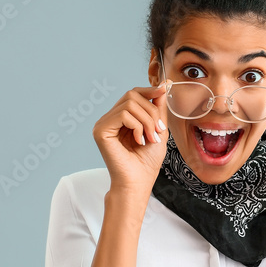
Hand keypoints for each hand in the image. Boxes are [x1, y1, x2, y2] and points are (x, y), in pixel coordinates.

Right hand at [92, 80, 171, 194]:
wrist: (138, 182)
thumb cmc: (147, 162)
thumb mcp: (158, 129)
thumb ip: (158, 108)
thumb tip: (163, 84)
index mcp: (121, 118)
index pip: (133, 94)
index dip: (149, 90)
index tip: (165, 88)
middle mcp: (110, 119)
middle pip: (132, 94)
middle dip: (151, 111)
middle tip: (158, 130)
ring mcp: (103, 124)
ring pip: (130, 103)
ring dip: (147, 121)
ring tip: (151, 138)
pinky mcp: (100, 130)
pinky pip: (123, 114)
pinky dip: (137, 126)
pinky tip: (139, 141)